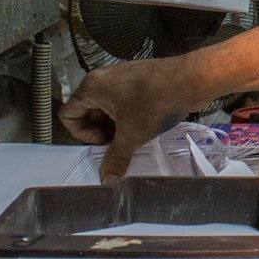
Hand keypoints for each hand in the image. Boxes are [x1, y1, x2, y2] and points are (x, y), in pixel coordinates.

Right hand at [59, 57, 203, 182]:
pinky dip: (126, 117)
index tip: (103, 143)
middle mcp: (102, 79)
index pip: (68, 114)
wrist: (190, 79)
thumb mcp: (132, 134)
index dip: (81, 134)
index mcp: (92, 87)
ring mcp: (121, 78)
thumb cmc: (154, 103)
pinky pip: (122, 102)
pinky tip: (141, 129)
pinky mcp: (137, 81)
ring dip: (114, 127)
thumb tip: (106, 180)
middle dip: (99, 132)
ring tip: (130, 140)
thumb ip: (115, 157)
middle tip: (117, 145)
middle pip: (87, 111)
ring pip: (106, 108)